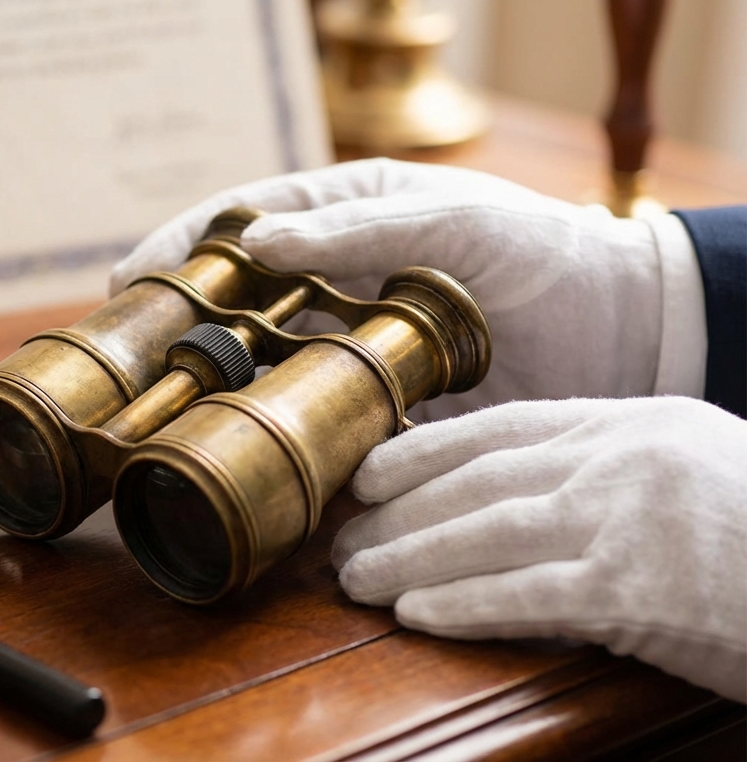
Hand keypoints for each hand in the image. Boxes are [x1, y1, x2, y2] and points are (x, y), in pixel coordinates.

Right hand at [112, 159, 699, 419]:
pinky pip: (314, 428)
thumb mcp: (452, 220)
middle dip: (182, 325)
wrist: (621, 331)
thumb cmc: (540, 252)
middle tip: (133, 353)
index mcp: (343, 218)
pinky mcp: (376, 411)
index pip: (243, 222)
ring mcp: (350, 350)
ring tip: (171, 409)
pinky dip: (281, 444)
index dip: (182, 245)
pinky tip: (246, 456)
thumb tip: (260, 241)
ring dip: (221, 389)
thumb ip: (358, 230)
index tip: (131, 277)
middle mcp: (333, 285)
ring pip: (265, 369)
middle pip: (236, 303)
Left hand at [332, 397, 746, 701]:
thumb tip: (509, 491)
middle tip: (342, 537)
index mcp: (632, 423)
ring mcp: (627, 520)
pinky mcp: (638, 589)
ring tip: (356, 577)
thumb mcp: (690, 467)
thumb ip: (606, 468)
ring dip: (407, 556)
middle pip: (477, 479)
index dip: (424, 450)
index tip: (370, 472)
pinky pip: (525, 594)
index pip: (503, 426)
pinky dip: (461, 602)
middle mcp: (620, 459)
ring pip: (484, 531)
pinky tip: (414, 611)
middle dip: (398, 511)